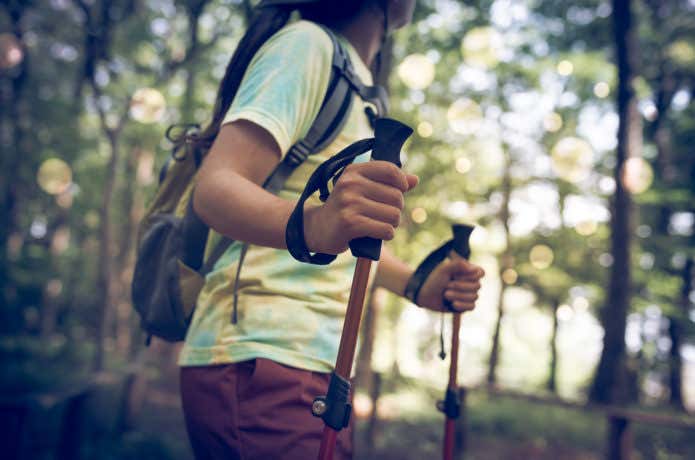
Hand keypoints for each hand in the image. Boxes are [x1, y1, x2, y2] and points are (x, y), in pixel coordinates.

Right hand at [303, 161, 417, 254]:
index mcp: (354, 171)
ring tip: (376, 224)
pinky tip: (375, 234)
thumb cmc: (346, 207)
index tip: (399, 191)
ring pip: (394, 215)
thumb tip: (415, 179)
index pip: (390, 170)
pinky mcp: (350, 223)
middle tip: (382, 215)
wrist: (318, 228)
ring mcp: (349, 203)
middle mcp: (350, 184)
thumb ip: (389, 183)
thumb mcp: (363, 189)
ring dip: (391, 224)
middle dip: (396, 209)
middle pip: (397, 196)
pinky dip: (386, 235)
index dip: (401, 183)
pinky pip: (386, 230)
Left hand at [415, 256, 483, 312]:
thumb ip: (458, 265)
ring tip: (445, 294)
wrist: (423, 294)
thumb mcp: (443, 269)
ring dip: (459, 296)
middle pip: (477, 286)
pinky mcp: (464, 306)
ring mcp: (467, 294)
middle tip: (447, 285)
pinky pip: (472, 307)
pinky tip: (453, 304)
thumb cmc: (433, 279)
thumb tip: (473, 268)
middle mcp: (469, 282)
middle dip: (461, 286)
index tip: (457, 275)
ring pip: (474, 297)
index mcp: (466, 271)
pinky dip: (462, 305)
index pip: (481, 272)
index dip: (472, 275)